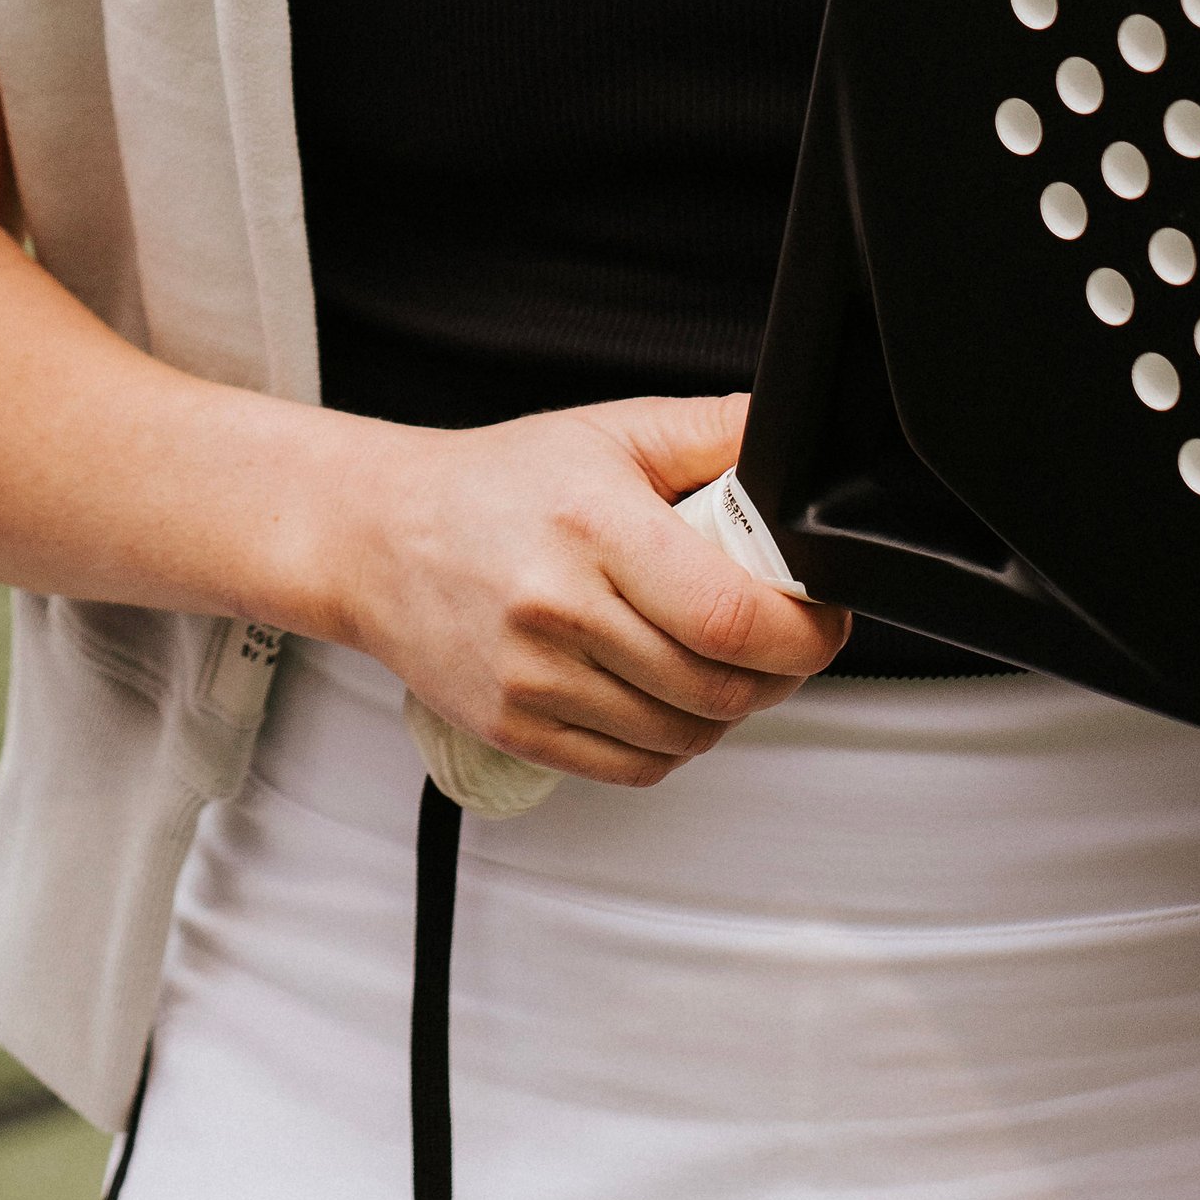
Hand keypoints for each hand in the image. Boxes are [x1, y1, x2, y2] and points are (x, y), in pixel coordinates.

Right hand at [326, 395, 845, 783]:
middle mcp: (559, 609)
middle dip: (779, 672)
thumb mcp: (612, 432)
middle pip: (719, 686)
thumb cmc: (497, 485)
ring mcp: (533, 680)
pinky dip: (673, 743)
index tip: (820, 617)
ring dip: (728, 709)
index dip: (803, 632)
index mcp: (594, 527)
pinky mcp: (516, 729)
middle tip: (780, 639)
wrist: (380, 536)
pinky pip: (636, 767)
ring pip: (686, 735)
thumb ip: (716, 432)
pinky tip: (663, 695)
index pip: (731, 615)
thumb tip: (797, 451)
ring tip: (715, 660)